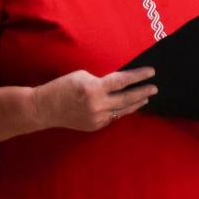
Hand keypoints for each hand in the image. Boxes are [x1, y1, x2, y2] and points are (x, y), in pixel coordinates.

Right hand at [32, 68, 156, 130]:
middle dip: (143, 92)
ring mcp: (97, 118)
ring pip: (123, 110)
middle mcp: (97, 105)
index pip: (122, 81)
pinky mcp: (95, 126)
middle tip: (154, 87)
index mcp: (94, 88)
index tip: (151, 72)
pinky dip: (120, 110)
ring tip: (146, 97)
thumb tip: (120, 84)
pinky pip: (112, 117)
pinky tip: (127, 106)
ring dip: (136, 103)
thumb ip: (102, 81)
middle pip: (127, 98)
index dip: (139, 76)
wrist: (44, 108)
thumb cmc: (62, 87)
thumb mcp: (83, 76)